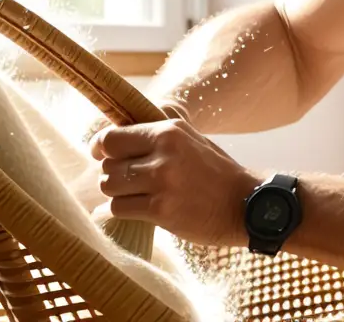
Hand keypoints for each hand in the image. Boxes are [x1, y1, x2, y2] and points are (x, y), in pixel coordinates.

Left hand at [88, 118, 259, 246]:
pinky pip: (119, 209)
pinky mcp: (162, 211)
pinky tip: (134, 210)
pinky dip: (120, 211)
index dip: (99, 146)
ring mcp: (162, 183)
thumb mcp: (190, 138)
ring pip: (110, 187)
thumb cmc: (214, 172)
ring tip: (131, 195)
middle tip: (125, 180)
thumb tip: (115, 132)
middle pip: (108, 164)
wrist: (244, 204)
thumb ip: (156, 133)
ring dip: (115, 193)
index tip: (99, 153)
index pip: (112, 137)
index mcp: (169, 132)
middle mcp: (163, 154)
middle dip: (111, 173)